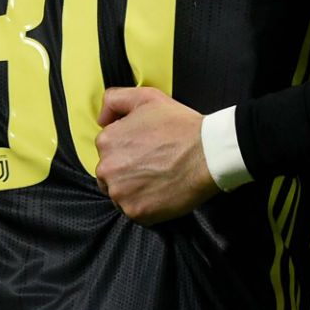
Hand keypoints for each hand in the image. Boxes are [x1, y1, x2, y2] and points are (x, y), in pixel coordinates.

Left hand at [93, 87, 219, 224]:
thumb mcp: (146, 97)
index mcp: (107, 141)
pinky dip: (147, 205)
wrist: (208, 153)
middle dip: (128, 171)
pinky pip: (135, 211)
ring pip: (120, 194)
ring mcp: (120, 192)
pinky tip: (163, 191)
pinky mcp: (135, 212)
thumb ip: (115, 100)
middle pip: (111, 174)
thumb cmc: (180, 125)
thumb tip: (101, 119)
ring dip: (135, 189)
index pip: (108, 150)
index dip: (129, 148)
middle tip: (154, 165)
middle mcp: (107, 168)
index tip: (147, 149)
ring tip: (160, 178)